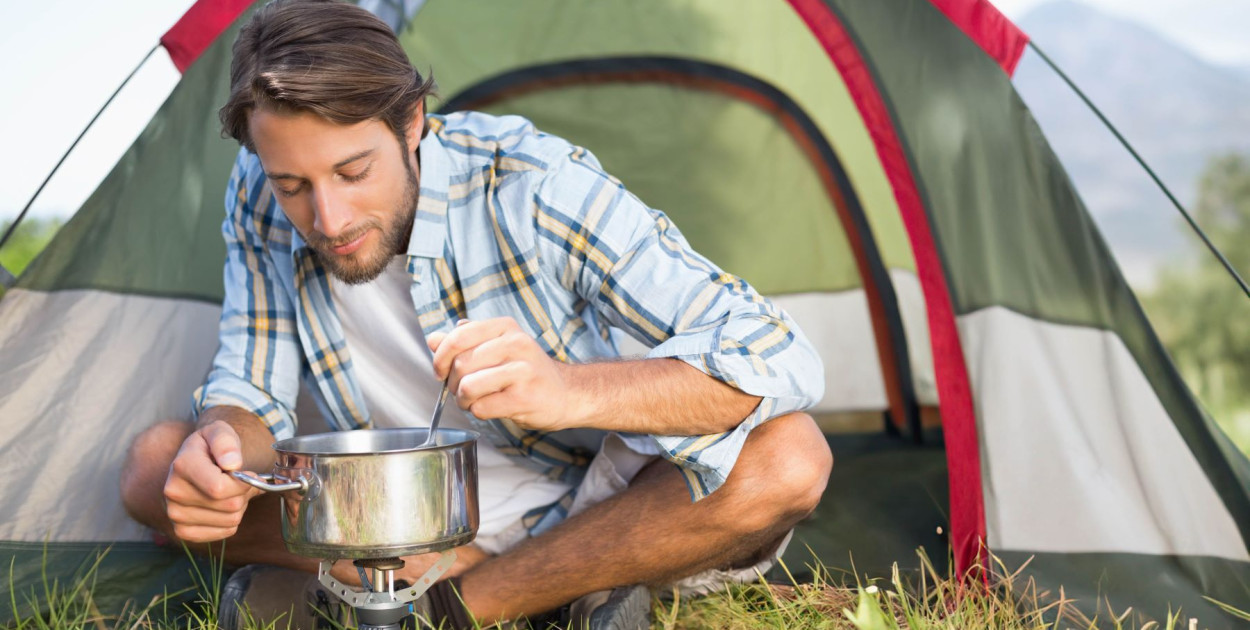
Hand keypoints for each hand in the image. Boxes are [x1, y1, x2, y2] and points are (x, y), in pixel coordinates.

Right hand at [162, 420, 260, 541]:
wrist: (194, 461)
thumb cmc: (210, 446)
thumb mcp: (219, 431)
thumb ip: (226, 442)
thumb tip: (232, 463)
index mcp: (181, 466)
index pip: (220, 488)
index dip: (243, 483)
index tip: (247, 473)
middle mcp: (173, 492)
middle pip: (229, 505)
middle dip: (244, 493)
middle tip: (240, 481)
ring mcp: (175, 514)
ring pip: (230, 520)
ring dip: (240, 506)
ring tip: (230, 491)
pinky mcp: (183, 531)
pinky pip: (225, 532)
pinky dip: (232, 520)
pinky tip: (223, 506)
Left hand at [427, 317, 583, 430]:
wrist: (567, 393)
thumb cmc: (527, 371)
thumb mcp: (498, 347)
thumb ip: (465, 341)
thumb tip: (433, 339)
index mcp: (506, 327)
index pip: (458, 336)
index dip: (441, 356)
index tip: (440, 371)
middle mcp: (516, 344)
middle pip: (460, 364)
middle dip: (454, 383)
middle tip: (463, 390)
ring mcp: (522, 371)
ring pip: (468, 387)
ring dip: (464, 400)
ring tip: (475, 401)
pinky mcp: (524, 397)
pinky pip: (481, 407)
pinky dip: (479, 411)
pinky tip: (491, 408)